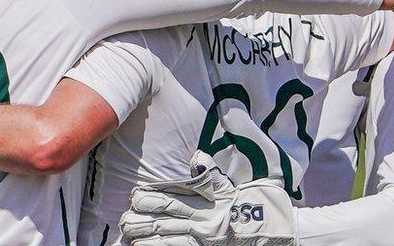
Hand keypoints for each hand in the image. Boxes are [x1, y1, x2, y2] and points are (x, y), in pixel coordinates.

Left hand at [120, 152, 296, 245]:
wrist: (270, 226)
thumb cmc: (246, 204)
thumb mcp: (227, 185)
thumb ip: (210, 171)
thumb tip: (197, 155)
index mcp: (204, 200)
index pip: (172, 197)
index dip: (152, 198)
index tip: (135, 197)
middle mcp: (201, 219)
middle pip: (166, 218)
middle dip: (143, 219)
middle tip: (124, 219)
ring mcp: (202, 236)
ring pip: (168, 237)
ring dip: (147, 237)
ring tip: (129, 235)